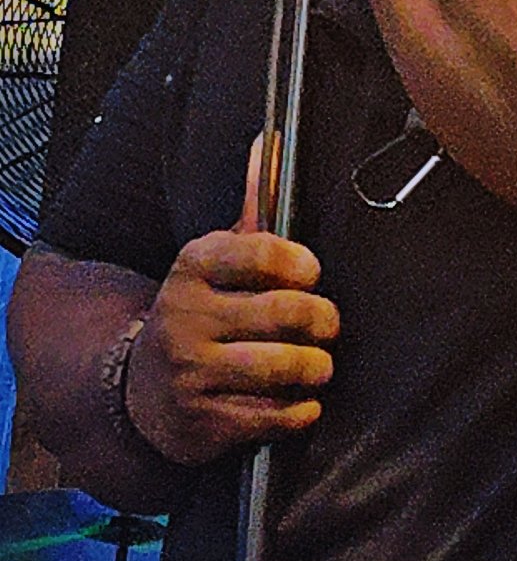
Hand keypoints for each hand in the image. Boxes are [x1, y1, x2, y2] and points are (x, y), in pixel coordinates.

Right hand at [124, 140, 339, 464]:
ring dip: (316, 368)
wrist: (142, 391)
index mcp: (192, 267)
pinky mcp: (201, 421)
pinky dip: (299, 411)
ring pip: (282, 365)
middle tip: (328, 325)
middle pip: (283, 311)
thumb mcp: (217, 259)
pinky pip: (271, 415)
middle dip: (321, 320)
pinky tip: (302, 404)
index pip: (256, 250)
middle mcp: (184, 316)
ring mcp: (190, 372)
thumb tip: (273, 139)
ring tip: (320, 365)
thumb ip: (253, 206)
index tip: (312, 273)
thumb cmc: (202, 314)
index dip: (297, 262)